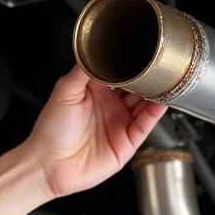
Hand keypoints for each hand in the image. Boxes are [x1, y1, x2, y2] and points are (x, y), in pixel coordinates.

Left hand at [22, 63, 168, 198]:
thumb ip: (83, 71)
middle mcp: (110, 106)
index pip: (118, 72)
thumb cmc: (51, 130)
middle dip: (147, 77)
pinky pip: (145, 125)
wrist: (49, 164)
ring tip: (165, 80)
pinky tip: (161, 102)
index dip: (129, 63)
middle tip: (157, 64)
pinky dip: (155, 113)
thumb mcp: (64, 91)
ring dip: (155, 93)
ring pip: (144, 105)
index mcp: (95, 91)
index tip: (140, 50)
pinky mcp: (127, 142)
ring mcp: (119, 123)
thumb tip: (95, 51)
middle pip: (136, 87)